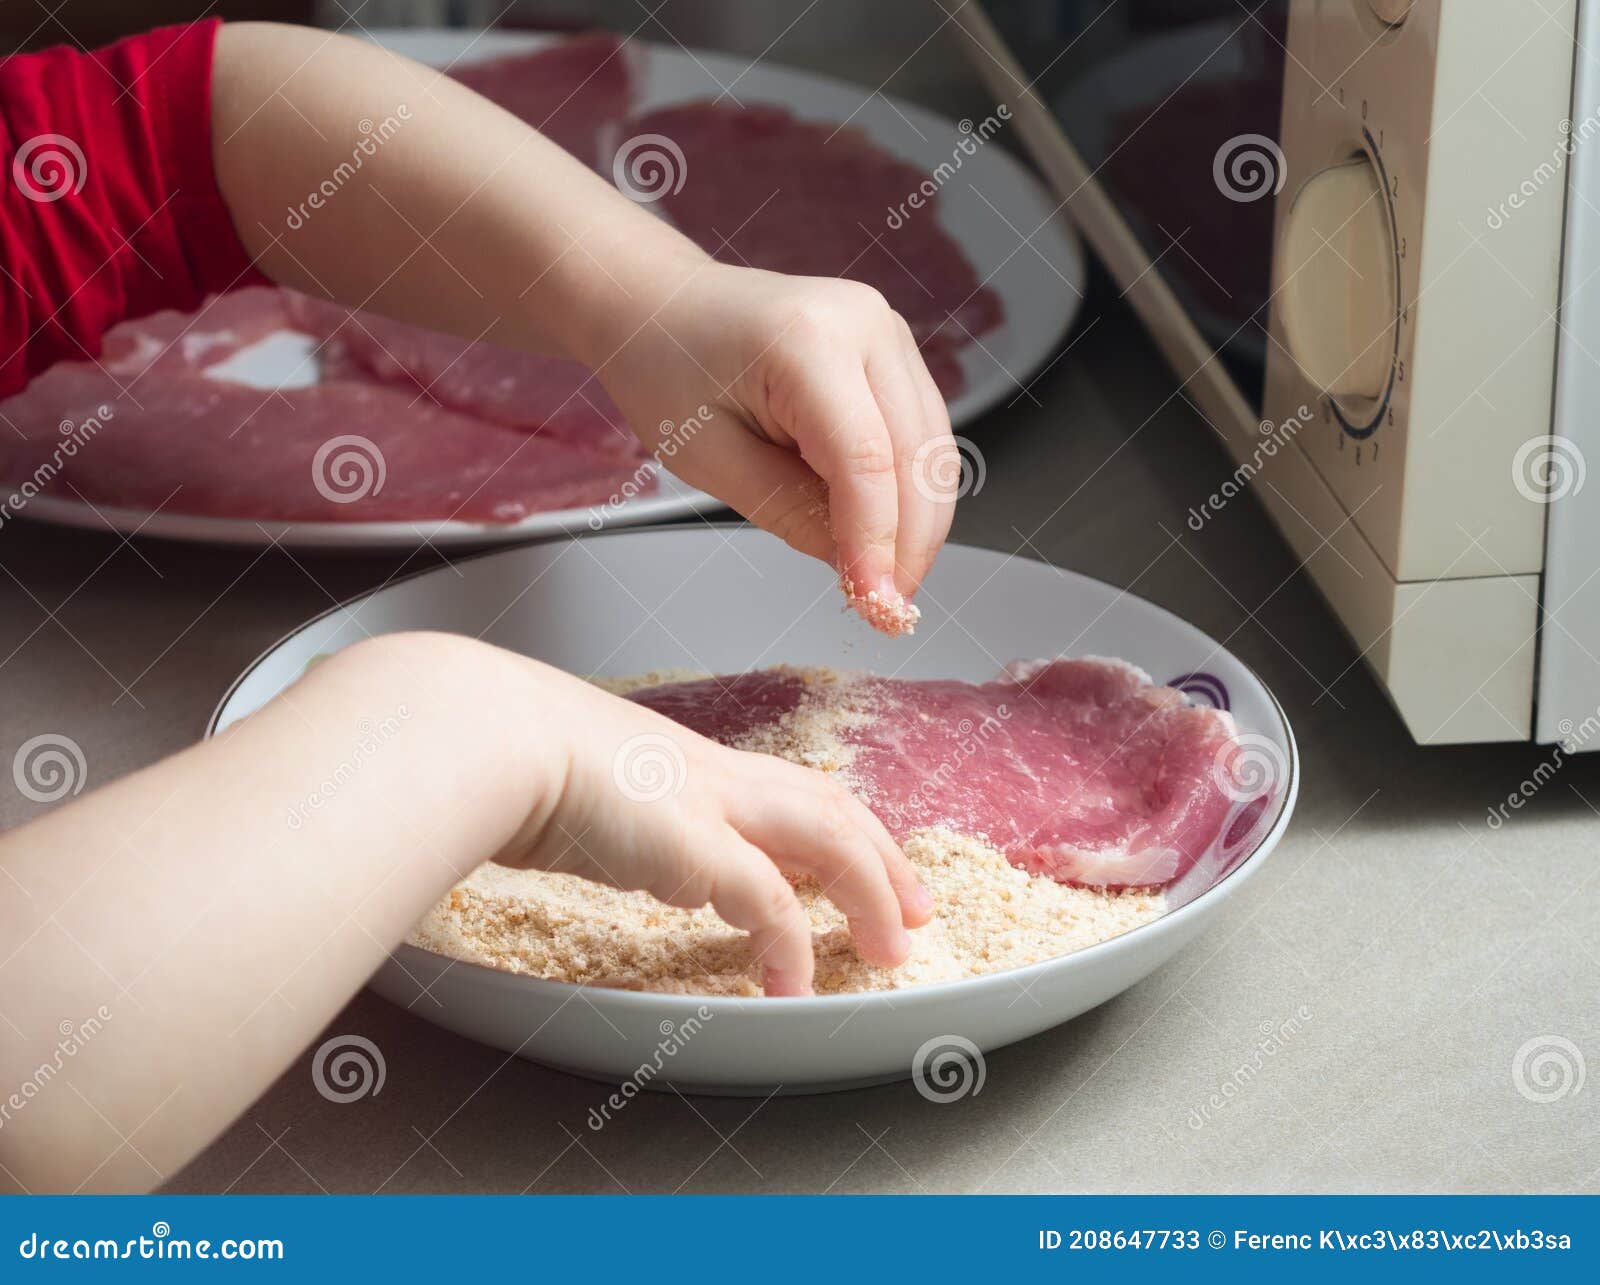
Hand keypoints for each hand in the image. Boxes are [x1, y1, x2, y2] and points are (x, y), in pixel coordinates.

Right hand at [494, 658, 933, 994]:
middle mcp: (711, 774)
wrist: (483, 735)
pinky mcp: (696, 847)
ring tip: (890, 948)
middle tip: (913, 906)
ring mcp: (710, 804)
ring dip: (870, 892)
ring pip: (829, 839)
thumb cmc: (499, 750)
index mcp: (684, 757)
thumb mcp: (566, 776)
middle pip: (829, 805)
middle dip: (882, 856)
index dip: (836, 821)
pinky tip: (794, 984)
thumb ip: (598, 807)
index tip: (865, 857)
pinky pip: (772, 904)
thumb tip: (588, 828)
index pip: (786, 785)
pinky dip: (792, 945)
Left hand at [587, 257, 957, 627]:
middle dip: (909, 544)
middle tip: (885, 608)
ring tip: (882, 580)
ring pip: (933, 450)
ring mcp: (887, 333)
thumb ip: (791, 512)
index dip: (878, 541)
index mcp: (807, 340)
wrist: (662, 308)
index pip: (867, 459)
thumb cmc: (668, 368)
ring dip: (918, 525)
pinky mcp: (893, 353)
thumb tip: (859, 567)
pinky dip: (909, 492)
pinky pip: (921, 435)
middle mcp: (863, 324)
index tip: (876, 603)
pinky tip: (881, 534)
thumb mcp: (710, 459)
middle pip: (917, 457)